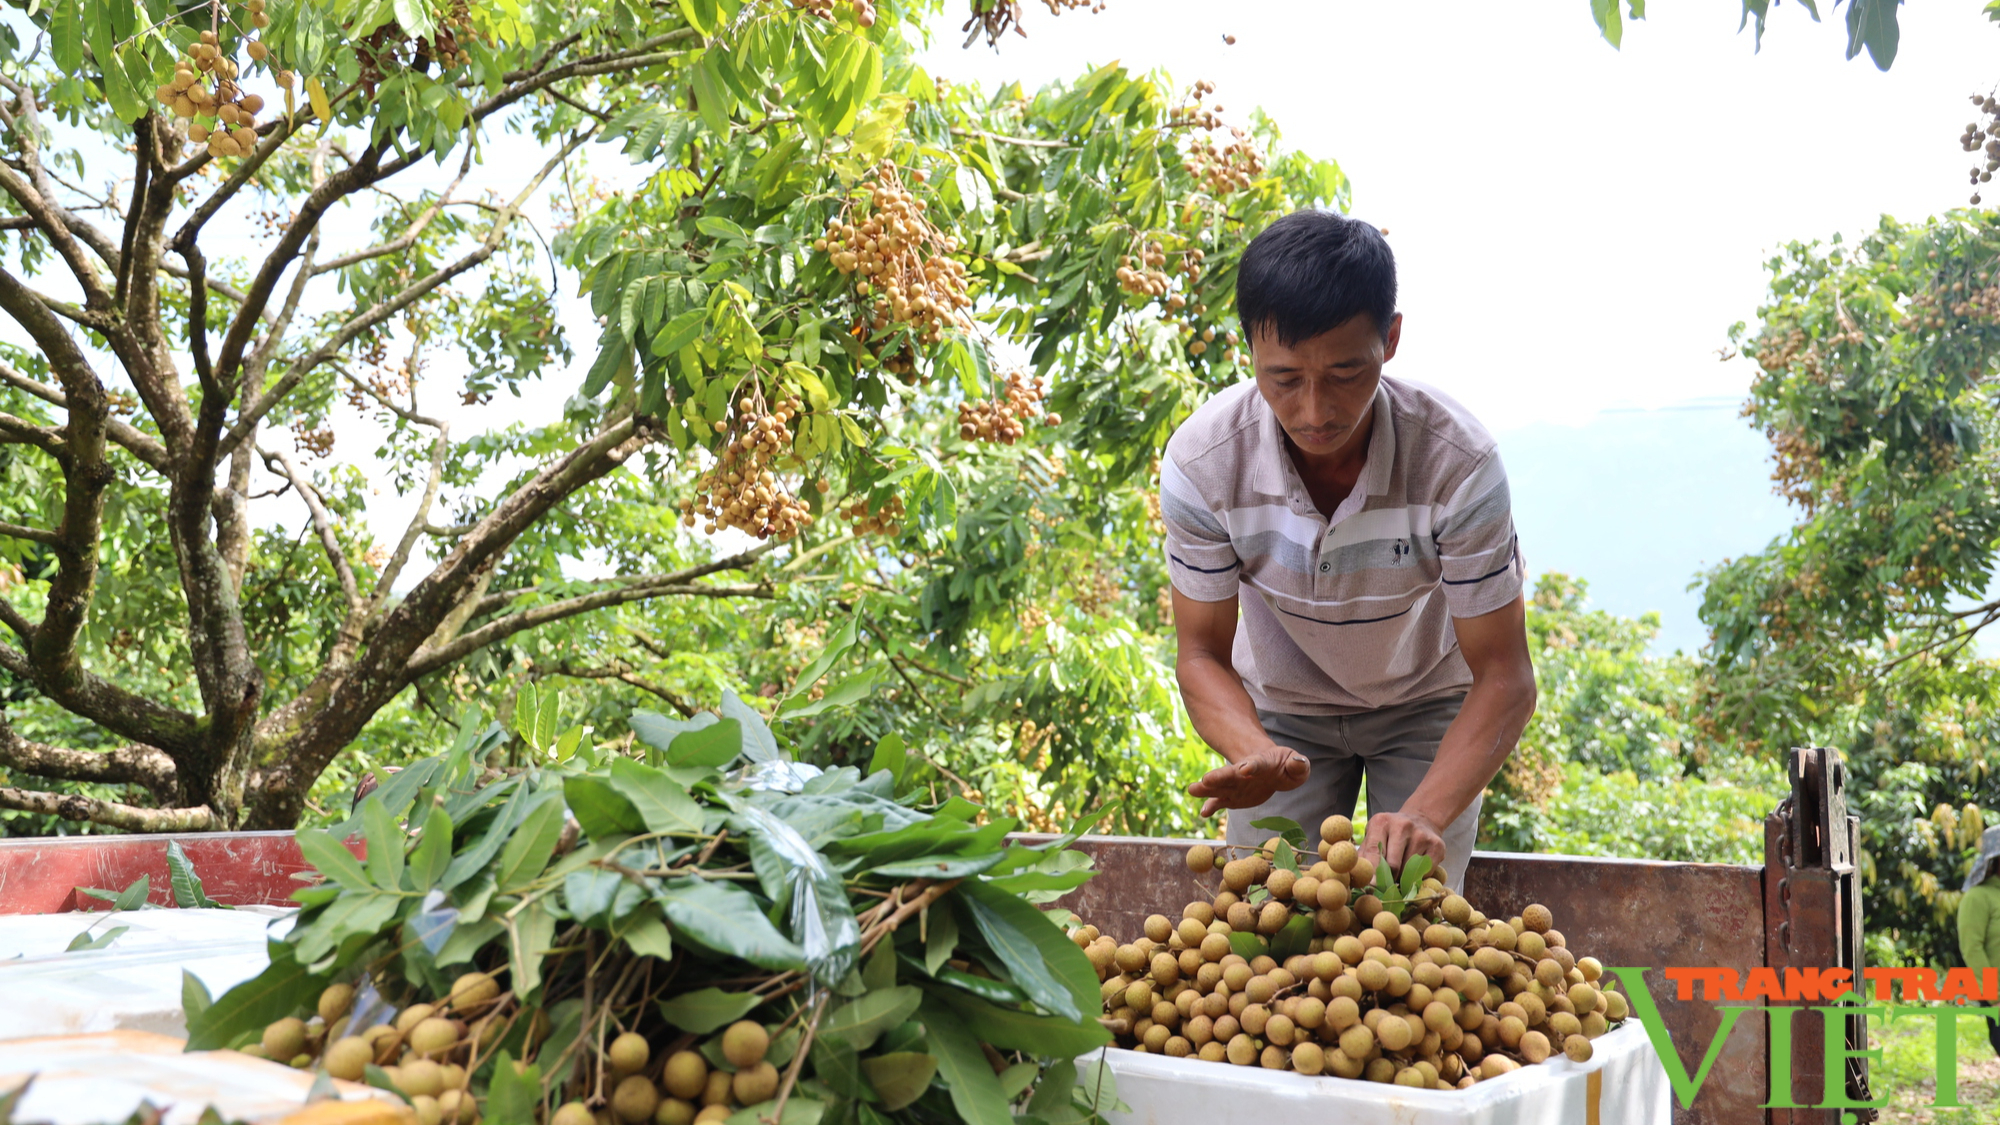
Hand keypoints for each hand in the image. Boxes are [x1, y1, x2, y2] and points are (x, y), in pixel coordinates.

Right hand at [1187, 744, 1308, 817]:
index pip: (1256, 764)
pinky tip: (1203, 813)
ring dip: (1207, 789)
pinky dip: (1211, 807)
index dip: (1251, 766)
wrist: (1271, 769)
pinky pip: (1220, 802)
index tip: (1244, 769)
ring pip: (1220, 787)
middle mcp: (1244, 773)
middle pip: (1230, 774)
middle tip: (1205, 779)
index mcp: (1261, 763)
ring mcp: (1236, 786)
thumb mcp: (1295, 763)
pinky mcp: (1233, 798)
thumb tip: (1298, 762)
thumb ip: (1297, 764)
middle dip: (1219, 776)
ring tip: (1192, 789)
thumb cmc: (1284, 765)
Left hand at [1359, 809, 1446, 880]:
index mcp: (1381, 822)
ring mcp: (1421, 834)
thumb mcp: (1374, 836)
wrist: (1421, 818)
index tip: (1370, 889)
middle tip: (1385, 888)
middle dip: (1388, 880)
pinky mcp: (1437, 845)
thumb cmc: (1391, 833)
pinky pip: (1425, 872)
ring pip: (1409, 870)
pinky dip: (1418, 876)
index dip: (1371, 873)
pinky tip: (1415, 866)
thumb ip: (1365, 855)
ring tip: (1400, 873)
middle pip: (1393, 865)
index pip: (1373, 852)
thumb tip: (1358, 879)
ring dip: (1403, 878)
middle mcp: (1402, 825)